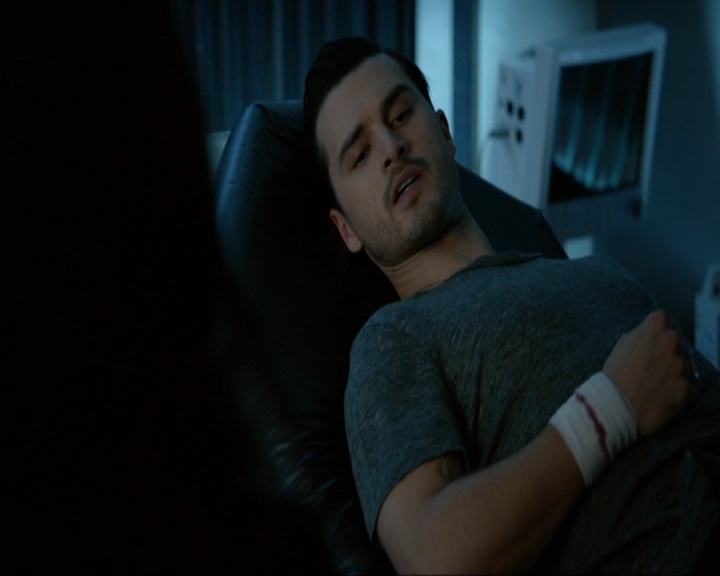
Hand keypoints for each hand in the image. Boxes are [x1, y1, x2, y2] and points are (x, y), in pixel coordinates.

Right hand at [602, 310, 690, 437]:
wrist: (614, 406)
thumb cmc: (614, 374)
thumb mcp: (622, 345)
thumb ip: (642, 336)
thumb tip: (654, 337)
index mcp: (655, 327)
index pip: (667, 319)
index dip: (661, 331)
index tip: (656, 341)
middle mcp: (672, 342)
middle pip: (679, 343)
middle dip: (671, 352)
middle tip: (656, 366)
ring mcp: (682, 365)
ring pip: (687, 365)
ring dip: (677, 372)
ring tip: (658, 384)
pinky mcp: (688, 388)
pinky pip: (689, 387)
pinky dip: (679, 391)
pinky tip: (663, 395)